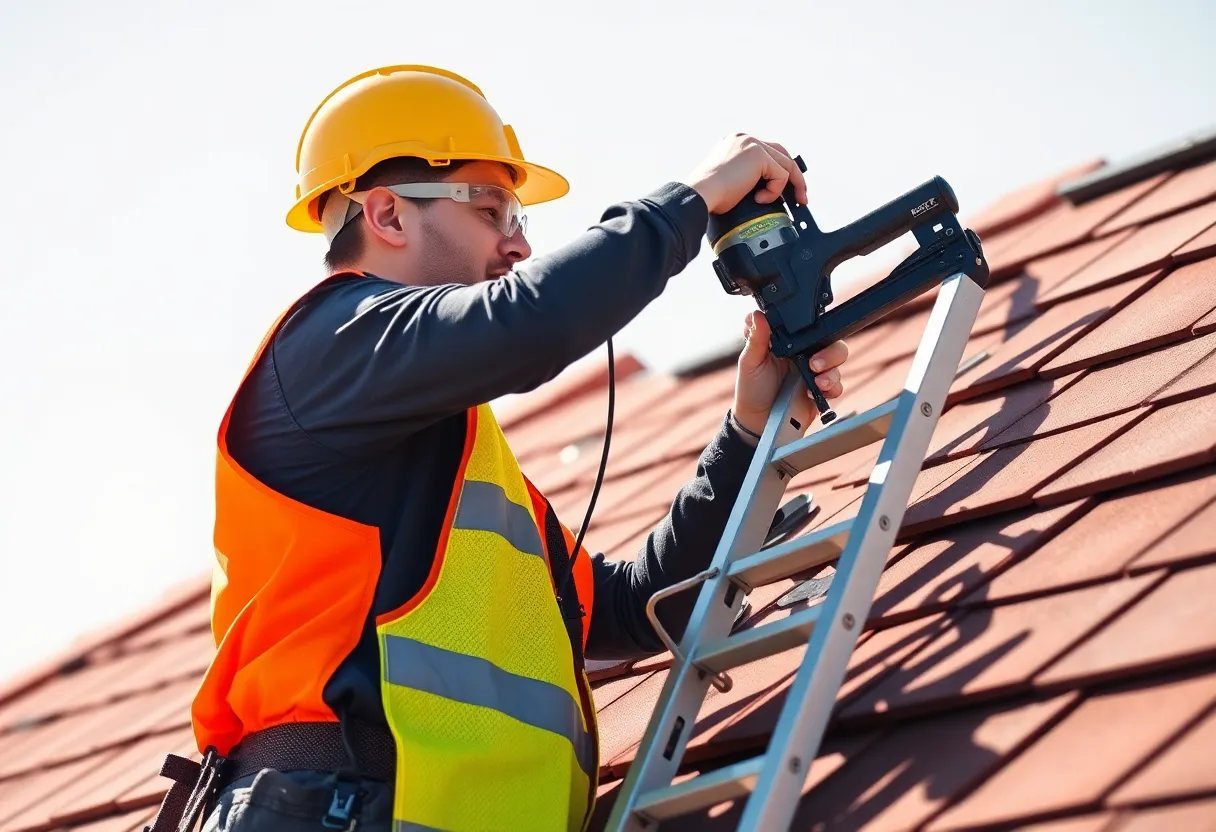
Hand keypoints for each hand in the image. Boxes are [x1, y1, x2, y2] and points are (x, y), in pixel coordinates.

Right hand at [685, 133, 808, 214]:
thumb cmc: (709, 195)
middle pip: (781, 154)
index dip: (779, 171)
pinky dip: (774, 191)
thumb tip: (764, 190)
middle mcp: (745, 139)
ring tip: (777, 202)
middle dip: (794, 177)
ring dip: (786, 187)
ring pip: (785, 165)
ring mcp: (752, 144)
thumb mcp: (730, 180)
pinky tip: (758, 199)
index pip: (768, 153)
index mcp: (737, 143)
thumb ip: (747, 177)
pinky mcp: (758, 155)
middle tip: (800, 198)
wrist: (699, 195)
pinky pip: (780, 175)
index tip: (788, 190)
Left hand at [732, 311, 847, 436]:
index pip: (811, 327)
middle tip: (814, 363)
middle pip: (832, 342)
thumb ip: (755, 338)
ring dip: (832, 370)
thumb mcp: (750, 361)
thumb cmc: (752, 388)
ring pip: (838, 361)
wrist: (757, 421)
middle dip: (830, 352)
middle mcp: (806, 354)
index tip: (808, 338)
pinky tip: (816, 392)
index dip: (816, 328)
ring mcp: (816, 373)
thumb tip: (757, 315)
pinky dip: (832, 388)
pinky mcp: (821, 391)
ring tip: (817, 381)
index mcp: (790, 343)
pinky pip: (837, 385)